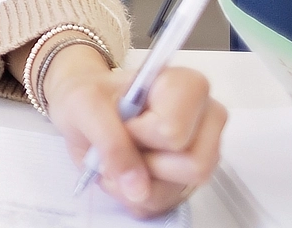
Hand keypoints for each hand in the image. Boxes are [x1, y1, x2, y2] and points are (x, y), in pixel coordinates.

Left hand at [39, 44, 224, 217]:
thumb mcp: (86, 106)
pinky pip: (167, 203)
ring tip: (122, 158)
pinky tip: (126, 172)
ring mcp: (203, 153)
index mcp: (188, 87)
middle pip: (194, 165)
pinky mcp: (188, 180)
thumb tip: (137, 188)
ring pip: (182, 189)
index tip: (125, 121)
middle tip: (124, 142)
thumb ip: (111, 142)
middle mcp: (206, 120)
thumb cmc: (93, 97)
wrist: (86, 110)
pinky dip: (138, 195)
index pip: (174, 131)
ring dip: (140, 182)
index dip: (140, 134)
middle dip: (146, 162)